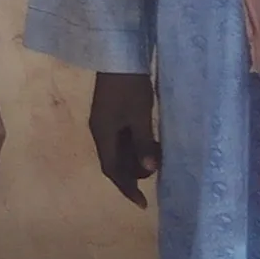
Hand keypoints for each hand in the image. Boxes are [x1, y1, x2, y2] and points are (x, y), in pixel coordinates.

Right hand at [88, 72, 159, 208]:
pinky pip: (123, 138)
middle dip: (134, 171)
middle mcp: (100, 131)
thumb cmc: (129, 87)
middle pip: (115, 161)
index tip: (142, 203)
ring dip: (137, 157)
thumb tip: (149, 171)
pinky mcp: (112, 113)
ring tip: (159, 154)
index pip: (112, 170)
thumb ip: (144, 144)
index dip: (126, 188)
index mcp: (102, 134)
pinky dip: (136, 145)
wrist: (119, 55)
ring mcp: (105, 121)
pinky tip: (152, 142)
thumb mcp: (139, 116)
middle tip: (158, 168)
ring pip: (120, 150)